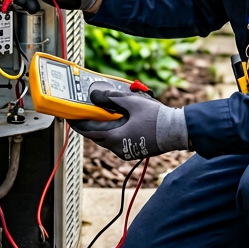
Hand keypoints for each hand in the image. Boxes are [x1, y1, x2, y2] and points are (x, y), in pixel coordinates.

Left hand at [69, 84, 188, 159]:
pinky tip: (121, 122)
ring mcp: (126, 152)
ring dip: (104, 129)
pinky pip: (118, 142)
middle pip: (97, 136)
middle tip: (87, 113)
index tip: (71, 117)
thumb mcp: (131, 102)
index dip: (78, 124)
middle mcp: (118, 148)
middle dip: (91, 125)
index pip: (89, 131)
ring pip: (108, 140)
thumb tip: (94, 95)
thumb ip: (111, 98)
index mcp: (114, 137)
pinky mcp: (134, 151)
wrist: (177, 131)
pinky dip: (115, 133)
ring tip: (106, 115)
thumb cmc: (156, 118)